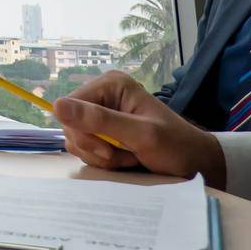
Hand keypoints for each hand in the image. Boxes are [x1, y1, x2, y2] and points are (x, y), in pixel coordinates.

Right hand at [53, 71, 227, 187]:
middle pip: (71, 124)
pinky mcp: (103, 132)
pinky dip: (102, 160)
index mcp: (110, 84)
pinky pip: (85, 148)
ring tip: (127, 157)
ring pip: (76, 139)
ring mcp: (102, 114)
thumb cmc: (174, 146)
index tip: (108, 150)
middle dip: (94, 146)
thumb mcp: (140, 134)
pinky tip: (124, 159)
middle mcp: (102, 95)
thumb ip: (99, 120)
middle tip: (121, 155)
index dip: (83, 132)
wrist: (195, 165)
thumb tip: (55, 106)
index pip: (70, 106)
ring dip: (99, 156)